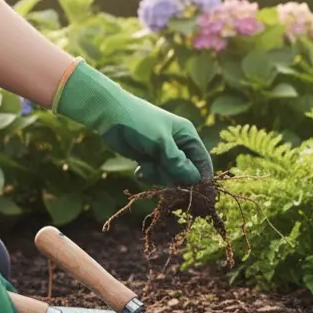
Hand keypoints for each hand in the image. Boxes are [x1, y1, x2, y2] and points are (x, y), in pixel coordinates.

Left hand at [54, 60, 213, 186]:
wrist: (109, 115)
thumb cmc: (139, 123)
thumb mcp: (161, 143)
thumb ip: (178, 163)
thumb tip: (196, 181)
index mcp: (187, 137)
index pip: (202, 162)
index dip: (202, 180)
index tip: (201, 198)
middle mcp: (178, 145)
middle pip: (186, 173)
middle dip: (174, 177)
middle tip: (161, 174)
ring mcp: (163, 153)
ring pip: (169, 176)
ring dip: (158, 175)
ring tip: (145, 165)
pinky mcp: (149, 158)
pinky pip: (155, 175)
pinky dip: (148, 174)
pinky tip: (139, 168)